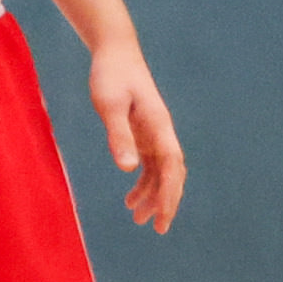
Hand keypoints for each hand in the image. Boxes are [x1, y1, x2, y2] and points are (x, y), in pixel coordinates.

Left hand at [90, 36, 185, 231]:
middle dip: (167, 202)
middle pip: (172, 174)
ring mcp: (154, 133)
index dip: (170, 194)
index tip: (163, 217)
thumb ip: (118, 134)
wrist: (115, 53)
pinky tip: (131, 198)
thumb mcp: (110, 104)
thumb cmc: (111, 75)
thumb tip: (127, 168)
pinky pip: (149, 164)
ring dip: (153, 195)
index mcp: (159, 126)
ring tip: (137, 217)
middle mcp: (162, 132)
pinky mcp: (144, 133)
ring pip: (161, 172)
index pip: (172, 167)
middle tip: (157, 228)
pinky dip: (143, 182)